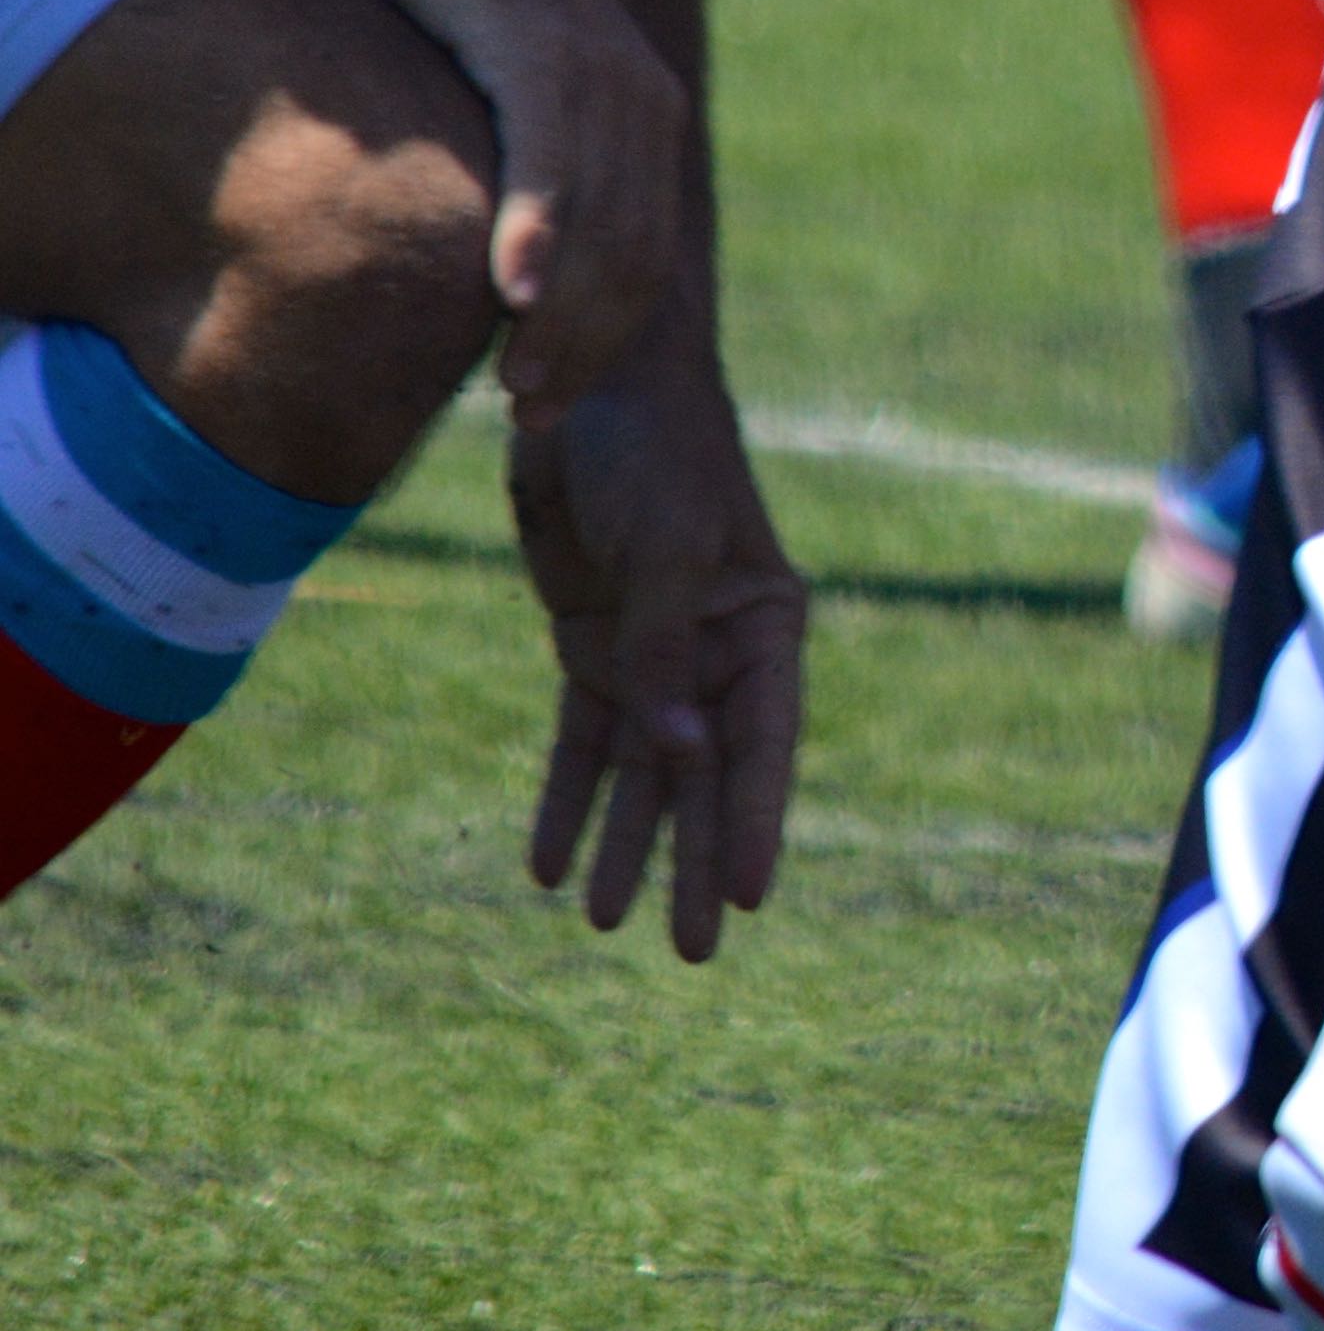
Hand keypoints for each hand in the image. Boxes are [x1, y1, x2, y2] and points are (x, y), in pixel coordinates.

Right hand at [350, 0, 687, 420]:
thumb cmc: (447, 1)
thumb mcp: (506, 94)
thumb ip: (528, 168)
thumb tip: (509, 270)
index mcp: (647, 116)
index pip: (647, 256)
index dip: (605, 342)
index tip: (550, 408)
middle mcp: (643, 98)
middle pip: (633, 256)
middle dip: (585, 348)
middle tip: (530, 418)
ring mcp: (600, 72)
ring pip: (597, 223)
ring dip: (557, 316)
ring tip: (517, 385)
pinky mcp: (541, 49)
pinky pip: (549, 159)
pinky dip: (535, 232)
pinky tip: (510, 294)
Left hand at [510, 369, 806, 960]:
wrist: (588, 379)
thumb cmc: (657, 448)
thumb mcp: (668, 550)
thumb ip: (666, 653)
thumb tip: (678, 753)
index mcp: (764, 621)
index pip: (763, 739)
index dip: (755, 819)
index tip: (748, 900)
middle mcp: (716, 647)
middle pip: (706, 771)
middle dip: (695, 857)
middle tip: (690, 950)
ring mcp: (654, 648)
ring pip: (643, 768)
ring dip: (628, 840)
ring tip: (609, 922)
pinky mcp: (593, 640)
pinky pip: (583, 738)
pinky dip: (569, 797)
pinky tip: (552, 863)